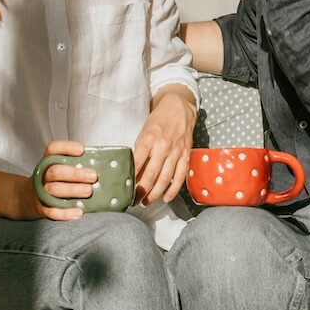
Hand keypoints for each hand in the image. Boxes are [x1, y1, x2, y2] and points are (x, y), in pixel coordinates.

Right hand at [16, 140, 98, 220]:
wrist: (27, 198)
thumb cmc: (53, 181)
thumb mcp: (59, 168)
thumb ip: (75, 165)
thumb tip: (101, 167)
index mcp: (47, 161)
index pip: (52, 149)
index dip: (66, 148)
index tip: (81, 150)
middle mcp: (42, 175)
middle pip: (55, 172)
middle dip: (75, 174)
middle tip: (93, 176)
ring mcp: (41, 191)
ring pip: (54, 190)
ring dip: (73, 190)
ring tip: (88, 191)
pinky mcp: (41, 208)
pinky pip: (51, 211)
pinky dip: (65, 213)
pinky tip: (79, 211)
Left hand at [133, 85, 196, 204]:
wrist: (180, 107)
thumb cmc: (159, 119)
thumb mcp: (144, 131)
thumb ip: (140, 150)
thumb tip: (133, 171)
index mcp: (148, 138)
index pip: (137, 163)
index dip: (130, 179)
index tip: (124, 190)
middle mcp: (163, 146)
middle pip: (150, 175)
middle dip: (141, 191)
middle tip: (134, 201)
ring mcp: (176, 152)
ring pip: (165, 179)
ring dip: (155, 194)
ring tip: (146, 202)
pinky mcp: (186, 155)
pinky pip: (180, 176)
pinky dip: (173, 190)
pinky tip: (166, 198)